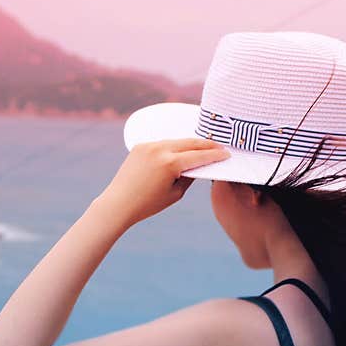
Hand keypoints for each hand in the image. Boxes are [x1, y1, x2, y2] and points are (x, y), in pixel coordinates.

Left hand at [94, 138, 229, 227]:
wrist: (119, 203)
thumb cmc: (148, 204)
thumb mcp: (175, 194)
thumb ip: (189, 177)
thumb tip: (199, 165)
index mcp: (170, 163)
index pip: (199, 156)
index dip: (215, 155)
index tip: (226, 154)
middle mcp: (160, 150)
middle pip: (190, 142)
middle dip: (207, 144)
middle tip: (220, 147)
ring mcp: (149, 145)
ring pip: (177, 141)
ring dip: (191, 144)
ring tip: (204, 147)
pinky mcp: (141, 146)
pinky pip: (163, 143)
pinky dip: (175, 146)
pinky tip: (183, 149)